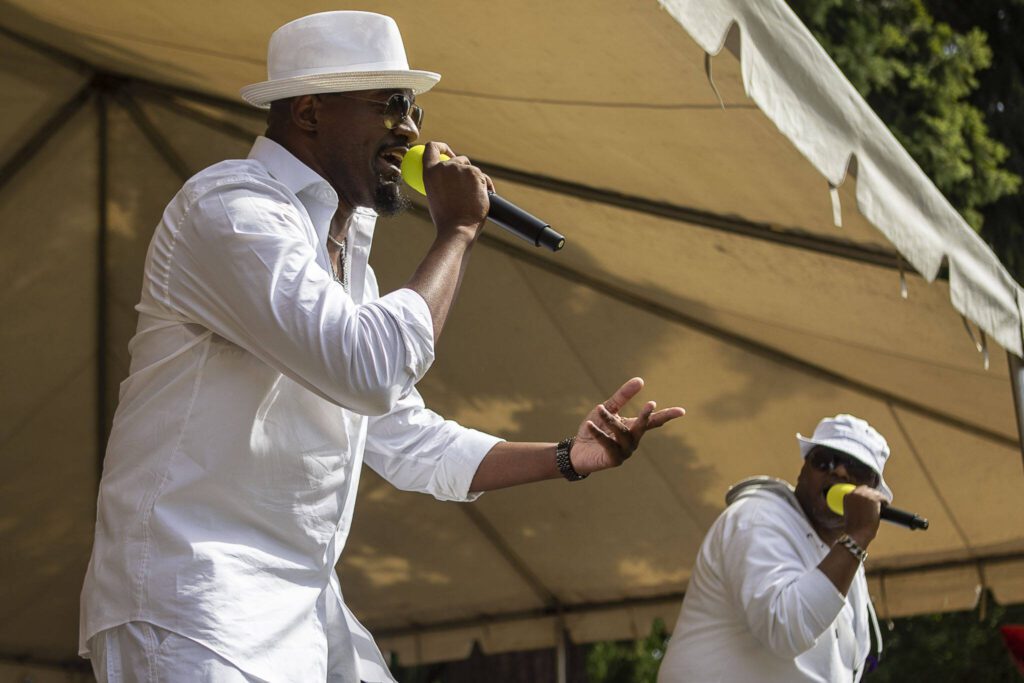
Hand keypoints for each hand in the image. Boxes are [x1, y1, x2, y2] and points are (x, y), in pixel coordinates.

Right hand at [422, 142, 492, 238]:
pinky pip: (483, 177)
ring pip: (472, 170)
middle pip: (457, 159)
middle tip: (468, 184)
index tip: (448, 153)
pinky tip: (485, 197)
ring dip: (475, 180)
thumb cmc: (446, 219)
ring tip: (474, 199)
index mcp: (430, 172)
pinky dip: (486, 186)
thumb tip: (449, 178)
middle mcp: (445, 167)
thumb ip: (440, 182)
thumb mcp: (434, 196)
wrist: (458, 228)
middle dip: (464, 169)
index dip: (441, 148)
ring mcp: (461, 169)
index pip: (432, 148)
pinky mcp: (476, 174)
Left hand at [570, 377, 684, 475]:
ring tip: (599, 408)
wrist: (577, 450)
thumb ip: (623, 396)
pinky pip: (608, 444)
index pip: (653, 421)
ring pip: (622, 433)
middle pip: (643, 427)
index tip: (682, 411)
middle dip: (646, 416)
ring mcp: (625, 452)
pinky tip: (590, 424)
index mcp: (633, 428)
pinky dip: (598, 434)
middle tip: (651, 404)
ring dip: (610, 421)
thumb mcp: (607, 408)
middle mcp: (633, 440)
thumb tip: (641, 380)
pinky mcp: (613, 460)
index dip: (667, 415)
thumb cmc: (594, 428)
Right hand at [842, 485, 885, 547]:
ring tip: (883, 505)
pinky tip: (886, 506)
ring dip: (879, 498)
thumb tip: (865, 506)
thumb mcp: (851, 513)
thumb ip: (856, 506)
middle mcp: (855, 493)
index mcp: (847, 496)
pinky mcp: (874, 499)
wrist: (856, 533)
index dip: (865, 495)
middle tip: (878, 503)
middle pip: (868, 489)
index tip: (869, 501)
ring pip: (876, 493)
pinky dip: (885, 502)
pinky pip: (883, 498)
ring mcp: (865, 495)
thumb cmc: (853, 528)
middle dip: (873, 495)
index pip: (858, 490)